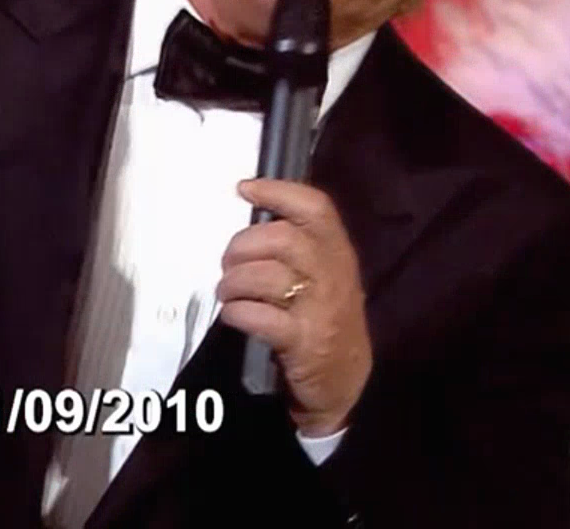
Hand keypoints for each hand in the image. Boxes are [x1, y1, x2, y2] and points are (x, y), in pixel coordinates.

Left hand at [218, 178, 371, 436]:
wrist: (344, 381)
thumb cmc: (325, 318)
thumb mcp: (325, 276)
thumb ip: (299, 246)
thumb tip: (255, 213)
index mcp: (338, 252)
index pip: (315, 208)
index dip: (278, 192)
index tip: (244, 189)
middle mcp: (332, 274)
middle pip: (282, 239)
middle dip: (242, 246)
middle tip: (228, 263)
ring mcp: (319, 309)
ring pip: (266, 276)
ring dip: (233, 282)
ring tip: (226, 292)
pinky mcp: (303, 342)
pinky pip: (260, 316)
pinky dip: (237, 312)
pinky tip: (234, 315)